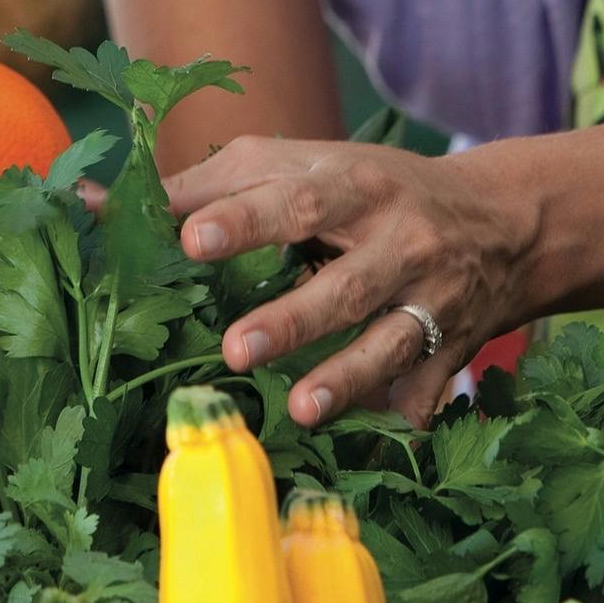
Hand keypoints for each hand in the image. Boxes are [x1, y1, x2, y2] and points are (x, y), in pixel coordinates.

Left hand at [167, 138, 544, 426]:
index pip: (296, 199)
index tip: (192, 238)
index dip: (245, 218)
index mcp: (357, 186)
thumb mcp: (307, 163)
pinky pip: (426, 388)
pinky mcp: (453, 349)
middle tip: (236, 348)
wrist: (503, 221)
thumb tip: (100, 200)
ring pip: (390, 344)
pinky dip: (400, 413)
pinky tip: (369, 439)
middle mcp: (402, 241)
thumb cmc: (373, 189)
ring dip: (345, 379)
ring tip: (297, 409)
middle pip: (347, 284)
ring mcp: (433, 300)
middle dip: (293, 319)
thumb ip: (214, 184)